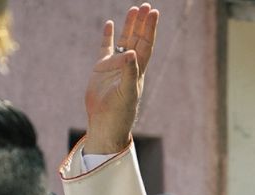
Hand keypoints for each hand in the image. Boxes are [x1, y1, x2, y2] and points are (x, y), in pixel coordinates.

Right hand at [83, 3, 158, 153]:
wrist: (105, 124)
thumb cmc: (120, 113)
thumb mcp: (127, 93)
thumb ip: (129, 72)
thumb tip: (132, 53)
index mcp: (138, 70)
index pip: (146, 44)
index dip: (150, 29)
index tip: (153, 13)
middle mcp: (128, 65)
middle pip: (137, 39)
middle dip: (142, 23)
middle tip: (146, 6)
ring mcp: (115, 66)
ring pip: (124, 41)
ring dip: (128, 26)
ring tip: (133, 9)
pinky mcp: (101, 70)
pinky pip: (106, 48)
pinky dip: (107, 37)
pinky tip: (109, 24)